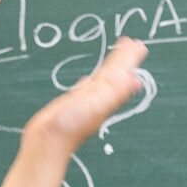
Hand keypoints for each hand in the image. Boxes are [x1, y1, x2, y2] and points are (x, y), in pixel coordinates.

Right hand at [25, 38, 149, 154]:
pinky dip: (91, 80)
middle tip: (135, 44)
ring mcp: (87, 100)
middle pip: (115, 73)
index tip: (138, 45)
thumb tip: (135, 81)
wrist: (47, 142)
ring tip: (119, 55)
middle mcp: (99, 98)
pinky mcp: (73, 103)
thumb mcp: (97, 106)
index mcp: (107, 97)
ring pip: (102, 78)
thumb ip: (115, 93)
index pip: (122, 72)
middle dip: (124, 59)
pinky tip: (89, 79)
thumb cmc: (70, 126)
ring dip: (111, 66)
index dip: (130, 59)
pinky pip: (87, 87)